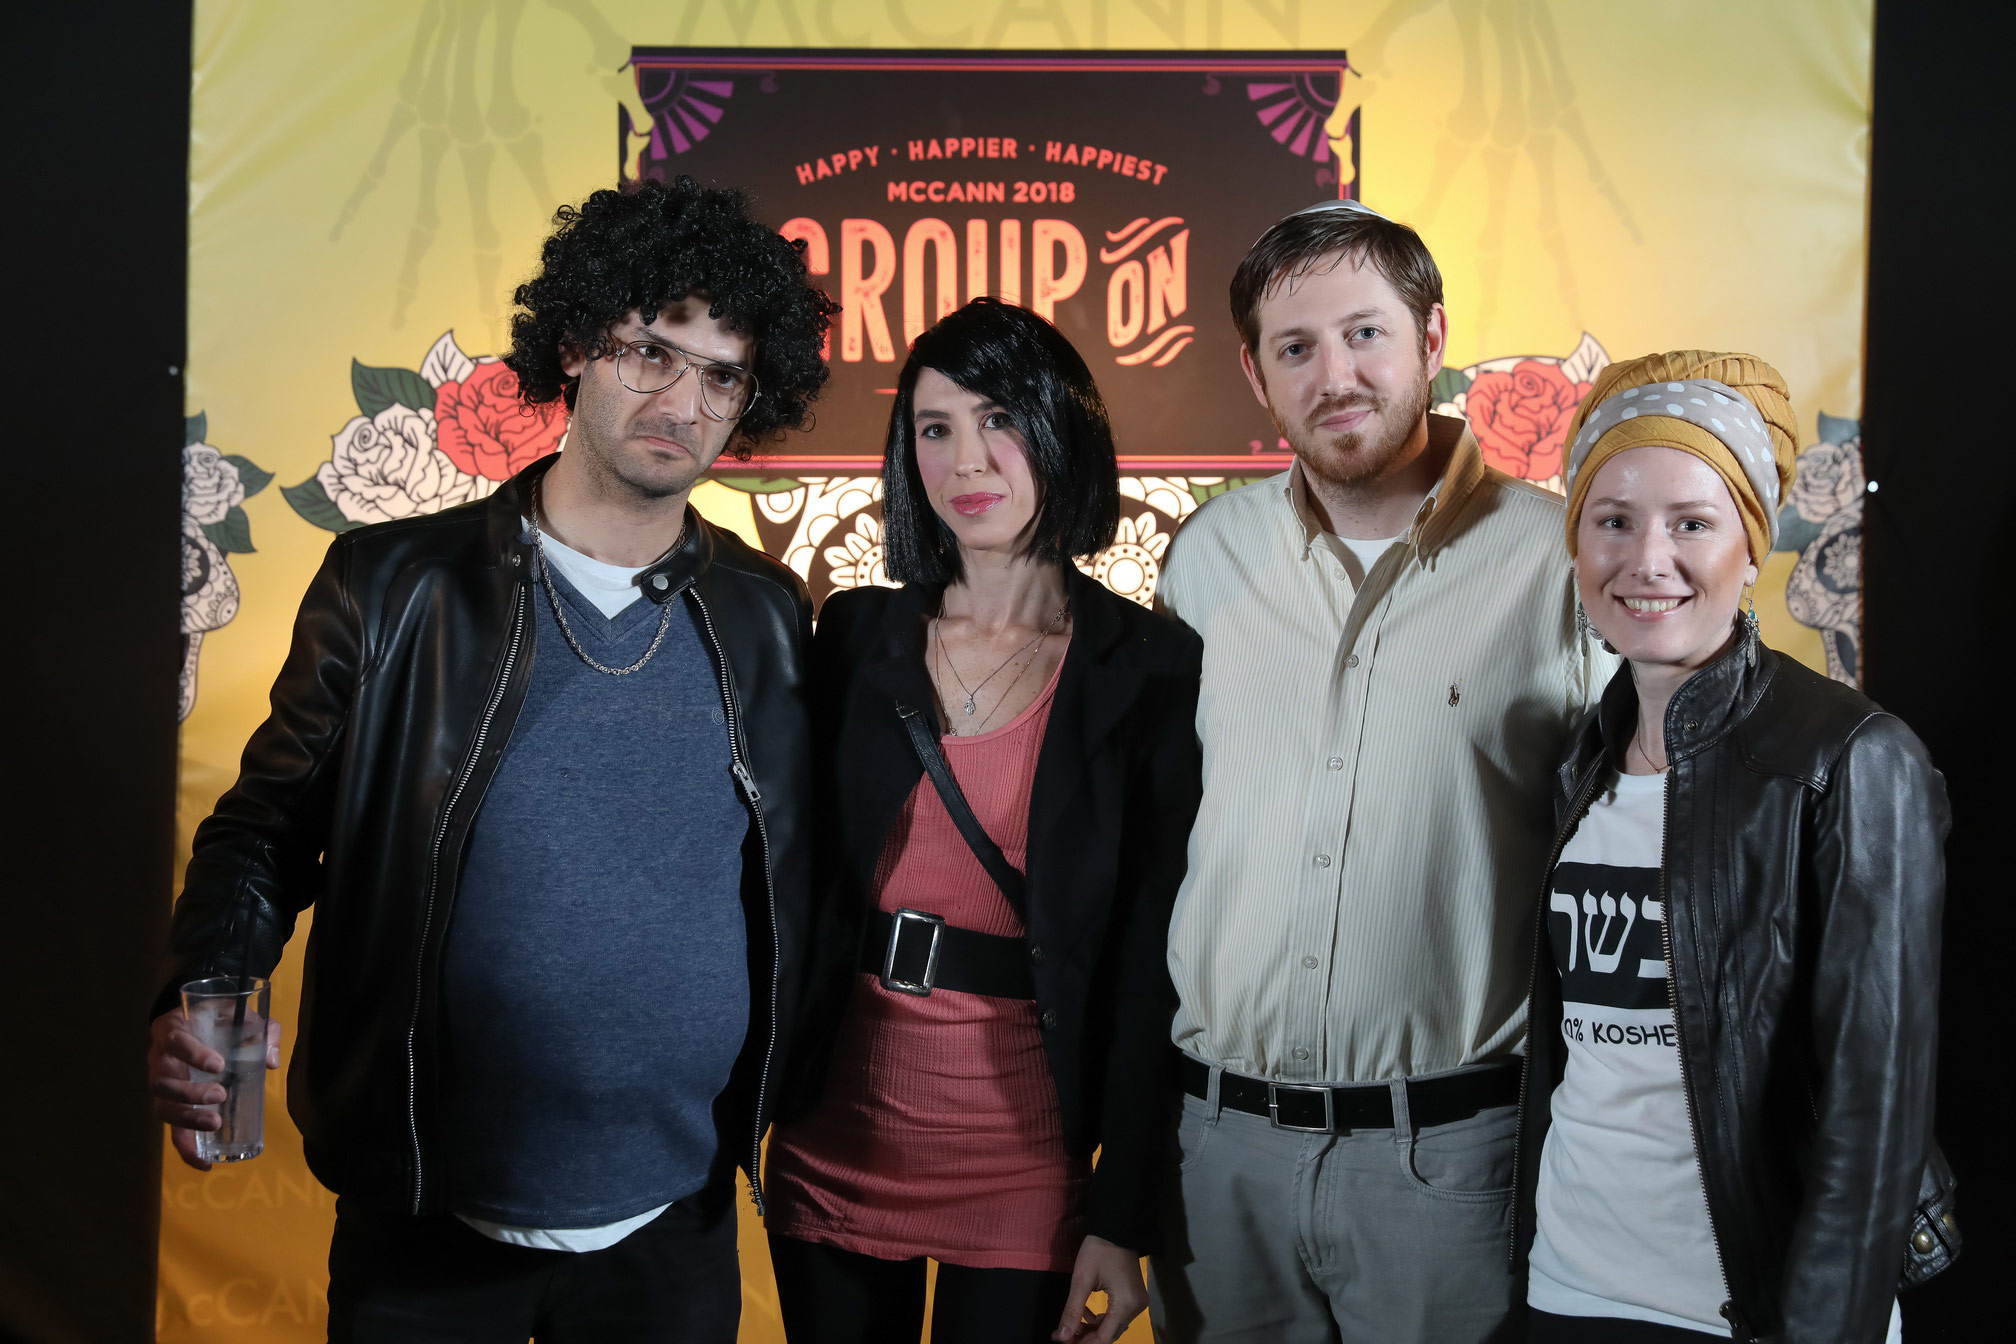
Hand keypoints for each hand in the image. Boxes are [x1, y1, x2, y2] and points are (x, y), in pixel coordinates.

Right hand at [148, 1008, 282, 1171]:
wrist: (197, 1019)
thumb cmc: (219, 1017)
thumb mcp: (243, 1015)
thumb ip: (263, 1032)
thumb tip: (271, 1061)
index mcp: (172, 1030)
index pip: (175, 1042)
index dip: (192, 1054)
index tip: (218, 1065)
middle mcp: (159, 1058)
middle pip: (162, 1082)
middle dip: (189, 1094)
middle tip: (220, 1095)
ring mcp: (161, 1083)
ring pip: (161, 1107)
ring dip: (187, 1120)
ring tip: (215, 1123)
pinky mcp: (170, 1105)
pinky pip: (171, 1130)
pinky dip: (186, 1149)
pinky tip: (205, 1163)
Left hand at [1054, 1234, 1147, 1342]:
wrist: (1117, 1228)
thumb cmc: (1098, 1250)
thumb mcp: (1081, 1280)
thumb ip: (1072, 1310)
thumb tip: (1062, 1337)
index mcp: (1125, 1304)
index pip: (1104, 1337)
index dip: (1083, 1343)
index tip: (1062, 1341)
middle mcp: (1136, 1308)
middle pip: (1110, 1334)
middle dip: (1086, 1337)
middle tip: (1063, 1335)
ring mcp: (1137, 1302)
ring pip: (1113, 1326)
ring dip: (1092, 1328)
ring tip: (1071, 1324)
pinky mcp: (1134, 1296)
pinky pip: (1117, 1316)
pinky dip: (1101, 1318)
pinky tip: (1085, 1312)